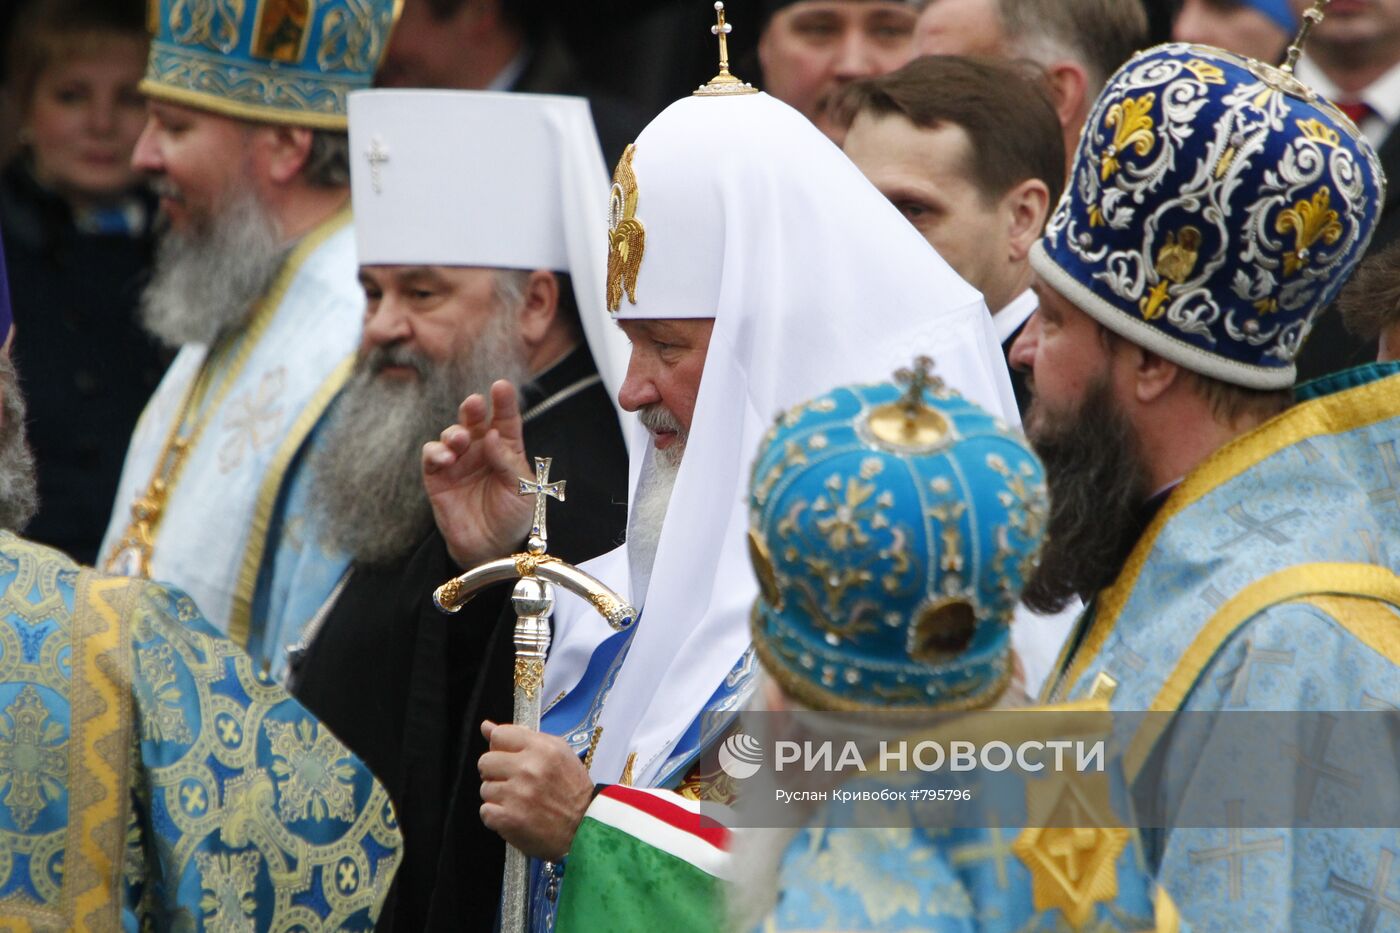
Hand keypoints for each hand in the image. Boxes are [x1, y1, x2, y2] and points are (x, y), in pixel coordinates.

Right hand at [422, 381, 533, 567]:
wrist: (492, 549)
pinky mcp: (438, 477)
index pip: (505, 420)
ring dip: (453, 432)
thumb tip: (493, 435)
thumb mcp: (523, 490)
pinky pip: (431, 456)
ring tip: (460, 441)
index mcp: (507, 449)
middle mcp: (481, 451)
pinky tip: (446, 457)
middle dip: (473, 409)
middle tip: (474, 403)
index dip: (503, 402)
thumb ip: (509, 462)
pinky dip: (436, 451)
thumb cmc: (513, 518)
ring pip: (451, 434)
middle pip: (474, 421)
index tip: (501, 386)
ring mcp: (458, 462)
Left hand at [479, 720, 593, 860]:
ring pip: (485, 788)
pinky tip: (515, 816)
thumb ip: (522, 737)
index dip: (502, 748)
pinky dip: (497, 816)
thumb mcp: (557, 753)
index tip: (512, 759)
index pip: (498, 735)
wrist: (586, 827)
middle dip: (496, 773)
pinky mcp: (509, 819)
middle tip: (515, 783)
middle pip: (485, 761)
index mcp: (542, 748)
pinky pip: (485, 811)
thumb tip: (486, 727)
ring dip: (499, 796)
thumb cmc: (572, 788)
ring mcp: (518, 795)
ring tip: (520, 802)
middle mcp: (529, 769)